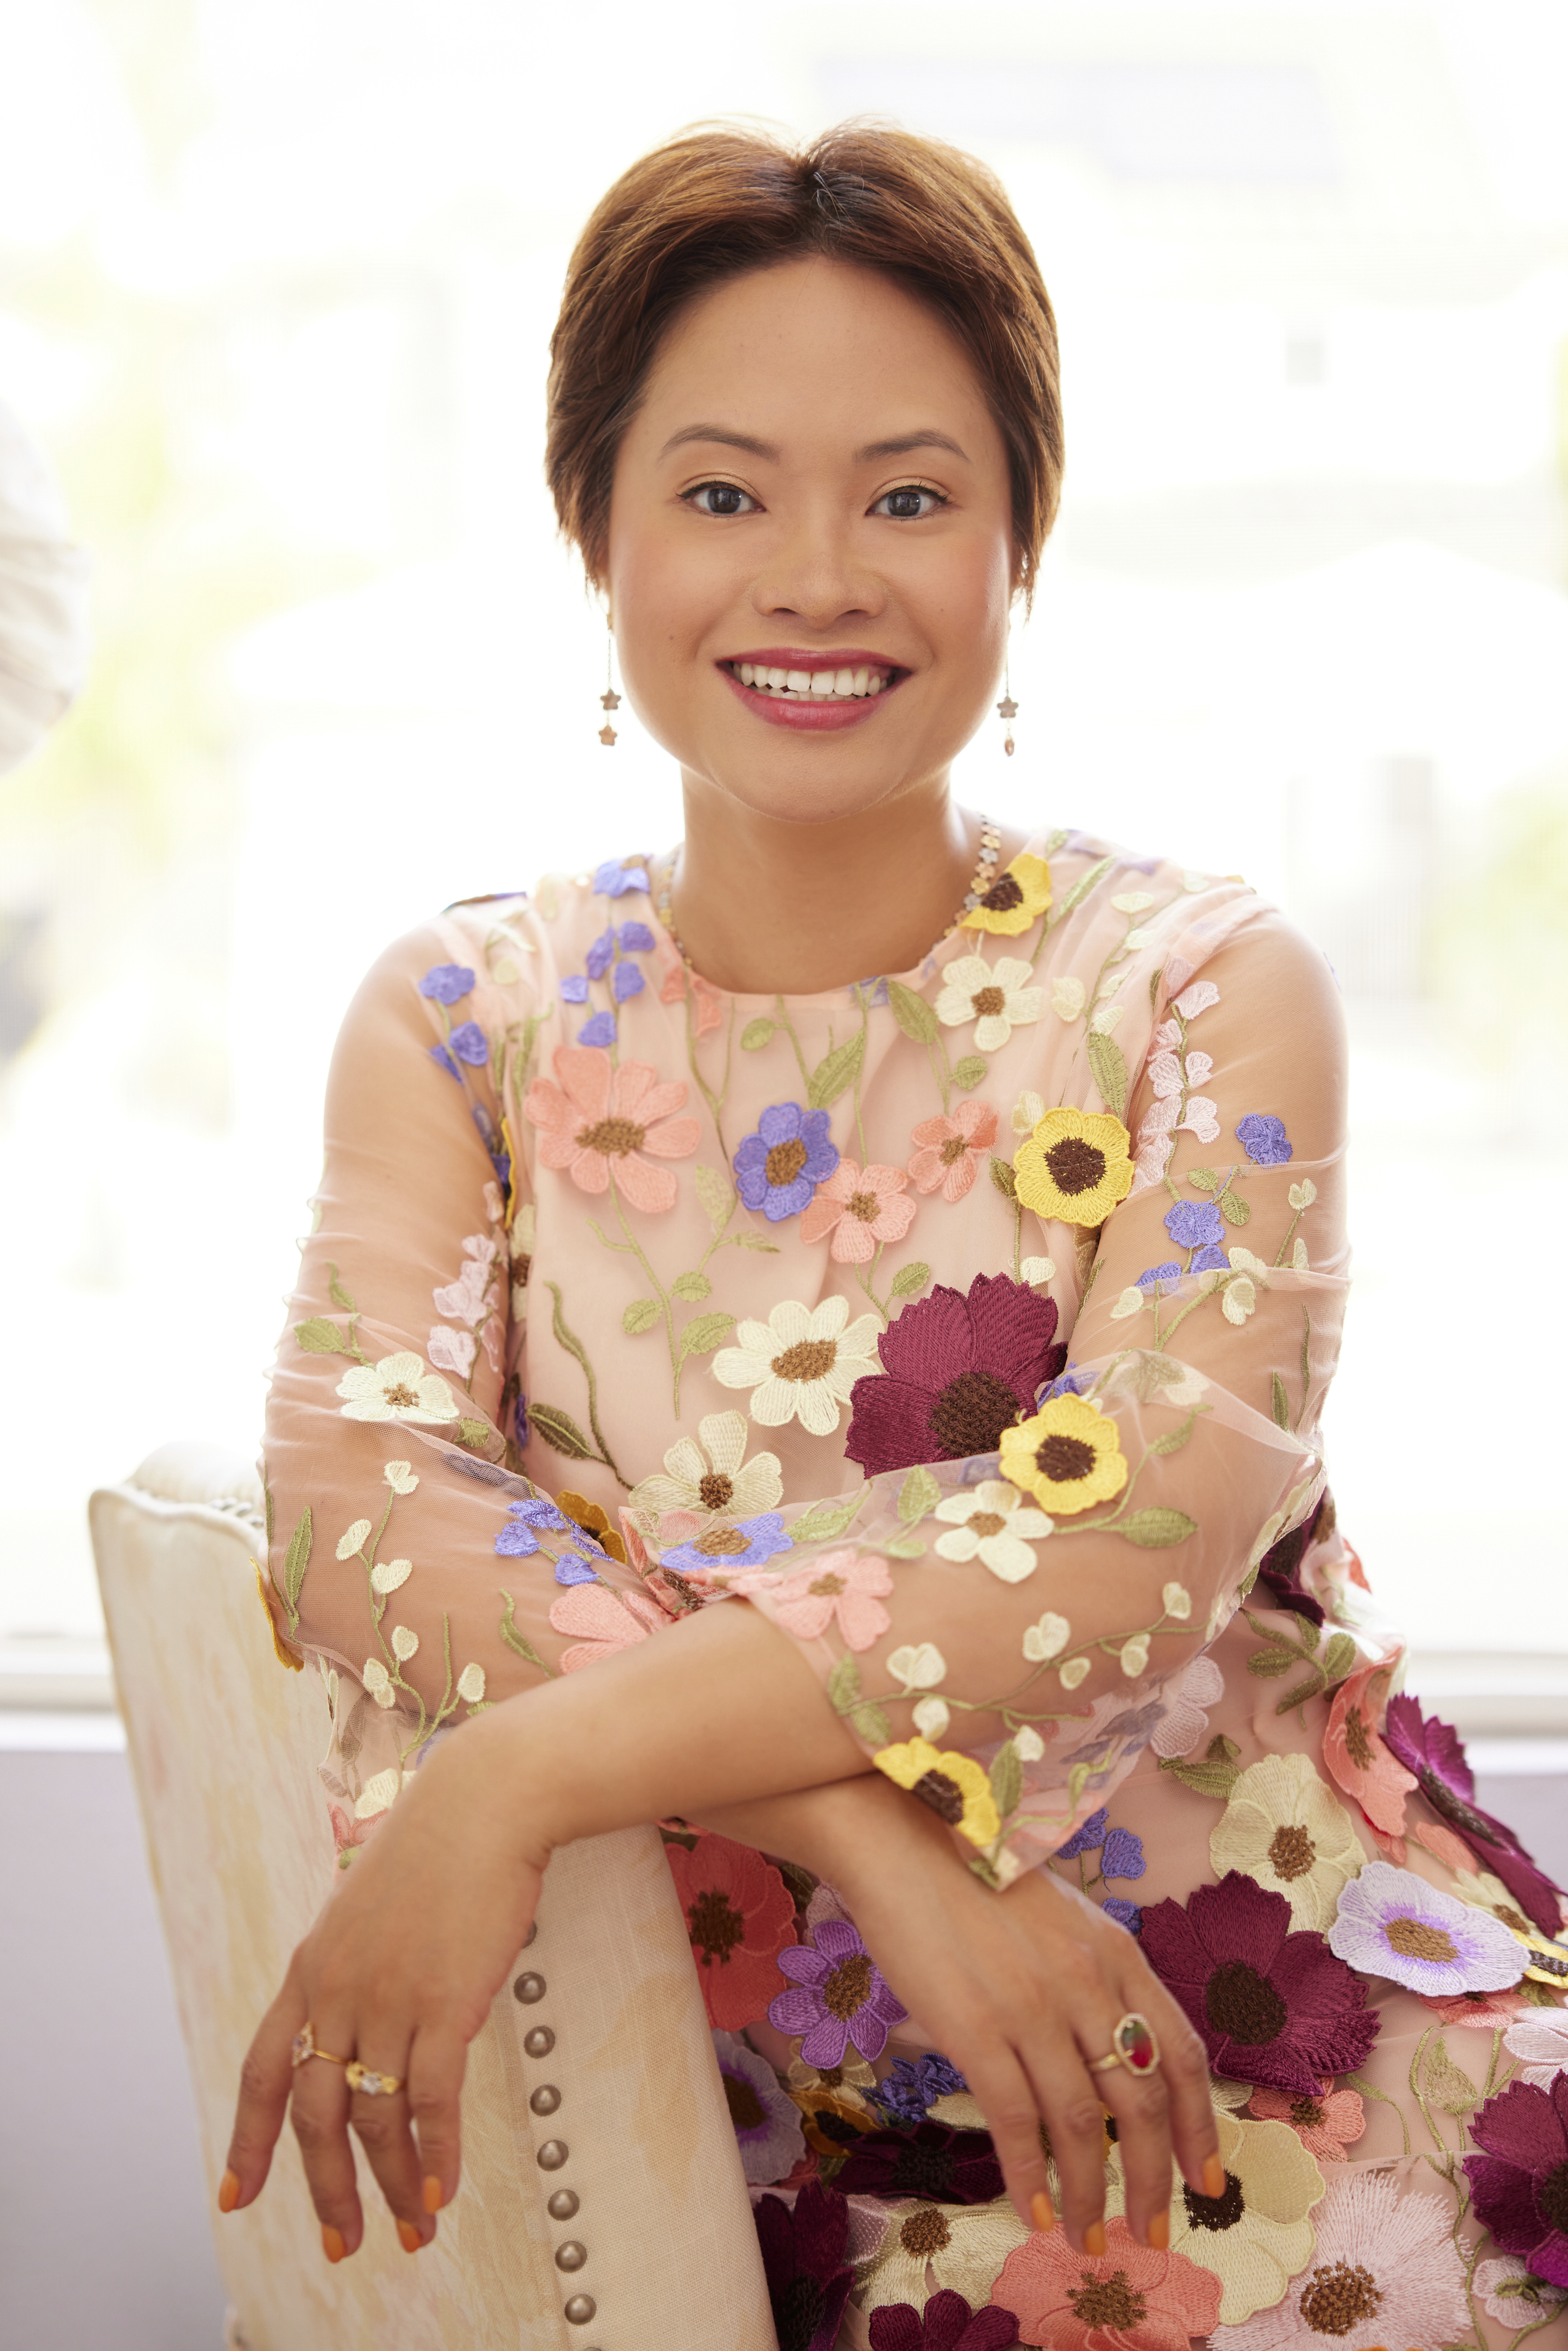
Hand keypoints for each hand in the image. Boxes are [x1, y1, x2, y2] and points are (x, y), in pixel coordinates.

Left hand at [222, 1716, 547, 2257]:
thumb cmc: (442, 1843)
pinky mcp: (443, 2002)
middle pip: (314, 2113)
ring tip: (413, 2229)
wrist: (486, 1800)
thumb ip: (354, 1960)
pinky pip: (432, 2100)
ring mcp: (388, 1997)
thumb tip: (358, 2005)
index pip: (262, 2070)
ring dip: (392, 2184)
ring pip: (375, 2117)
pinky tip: (443, 2191)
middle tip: (342, 2242)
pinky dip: (435, 2155)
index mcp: (312, 1966)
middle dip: (326, 2188)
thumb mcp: (370, 1902)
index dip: (248, 2140)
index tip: (236, 2196)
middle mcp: (337, 1989)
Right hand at [704, 1775, 1219, 2250]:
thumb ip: (1095, 1977)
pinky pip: (1014, 2121)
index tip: (1208, 2178)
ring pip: (1080, 2124)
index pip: (1181, 2052)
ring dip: (1090, 2192)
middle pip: (1141, 2103)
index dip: (1200, 2123)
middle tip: (1152, 2232)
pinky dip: (1029, 2177)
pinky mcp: (976, 2028)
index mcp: (1115, 1950)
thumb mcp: (1061, 1916)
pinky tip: (1032, 2210)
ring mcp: (1032, 2007)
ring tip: (1089, 2236)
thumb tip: (1113, 2056)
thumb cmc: (975, 1875)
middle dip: (1153, 2179)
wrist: (900, 1840)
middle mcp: (1087, 1981)